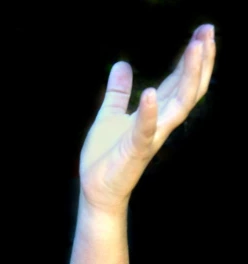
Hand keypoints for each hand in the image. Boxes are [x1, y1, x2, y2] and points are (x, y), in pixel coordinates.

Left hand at [78, 24, 215, 213]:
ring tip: (194, 48)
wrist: (97, 189)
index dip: (191, 58)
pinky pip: (144, 130)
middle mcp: (160, 123)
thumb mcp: (110, 116)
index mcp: (155, 113)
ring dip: (187, 76)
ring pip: (177, 104)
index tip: (202, 32)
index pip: (178, 82)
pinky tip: (149, 92)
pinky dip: (148, 112)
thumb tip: (121, 64)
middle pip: (188, 88)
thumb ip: (118, 92)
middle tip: (208, 31)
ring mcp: (150, 136)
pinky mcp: (134, 150)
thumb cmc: (105, 156)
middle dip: (199, 60)